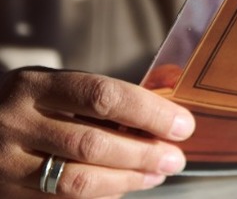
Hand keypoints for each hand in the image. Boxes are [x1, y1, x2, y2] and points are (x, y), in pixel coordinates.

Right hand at [0, 67, 195, 197]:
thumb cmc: (31, 106)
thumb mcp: (59, 86)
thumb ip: (108, 96)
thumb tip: (170, 104)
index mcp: (35, 86)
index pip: (102, 96)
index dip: (149, 113)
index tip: (182, 125)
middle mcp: (16, 123)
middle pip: (93, 144)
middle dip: (144, 154)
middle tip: (174, 159)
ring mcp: (7, 164)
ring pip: (79, 181)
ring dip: (128, 180)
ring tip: (155, 175)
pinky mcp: (7, 195)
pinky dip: (102, 197)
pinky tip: (121, 188)